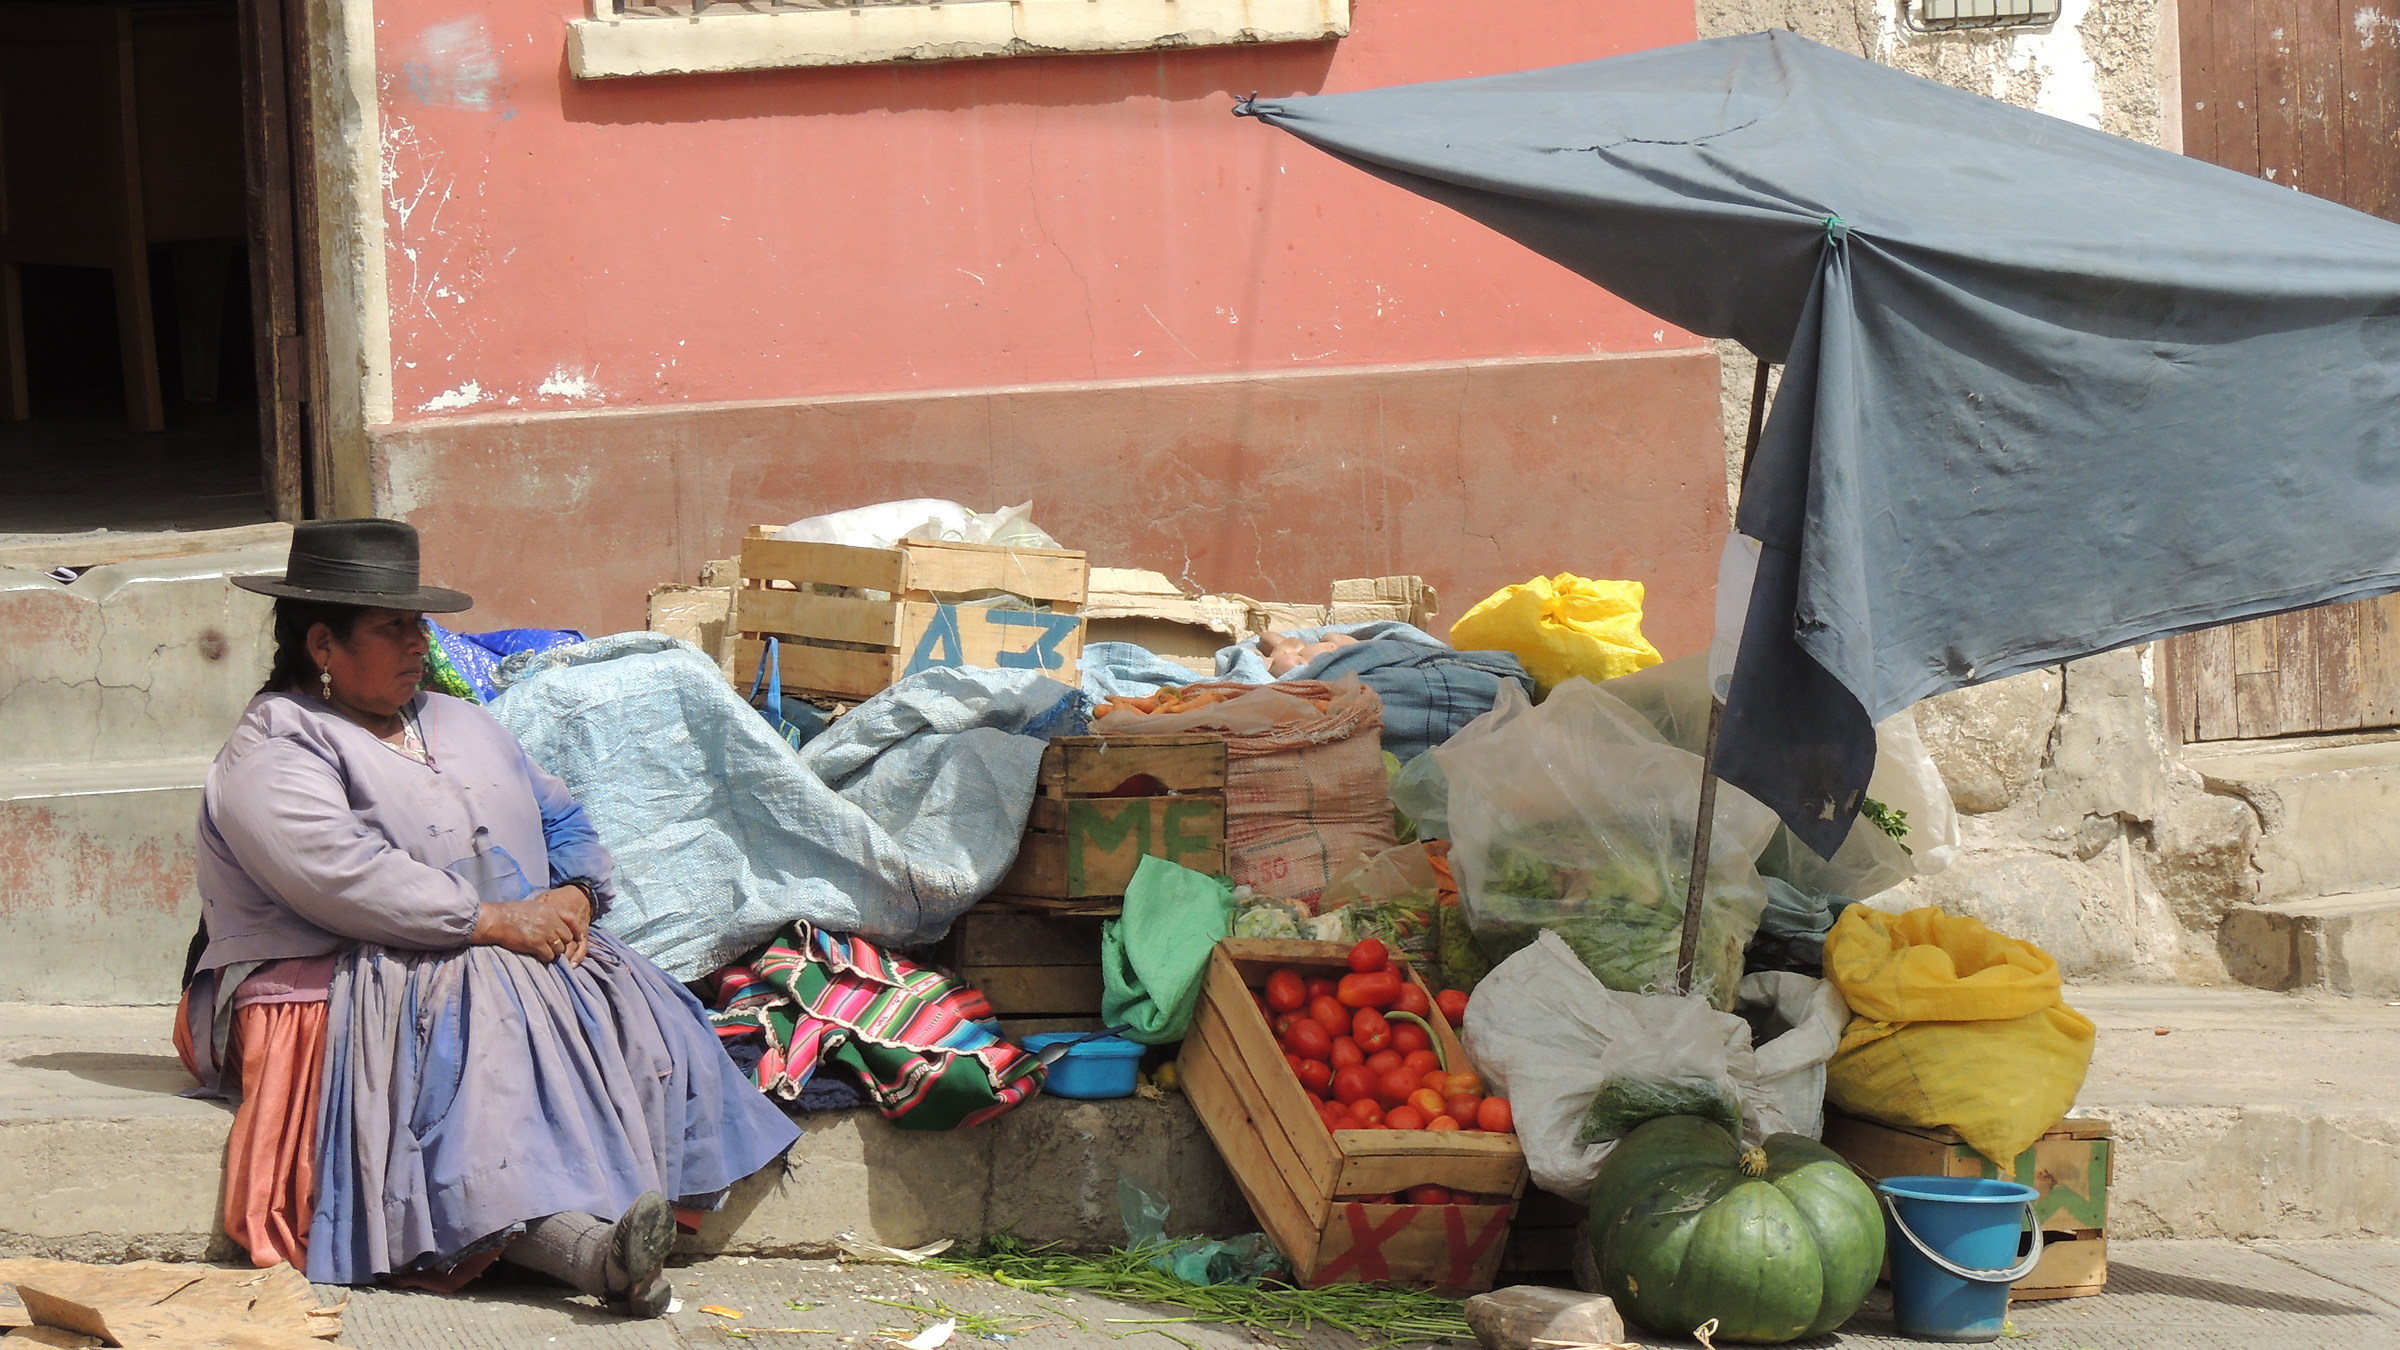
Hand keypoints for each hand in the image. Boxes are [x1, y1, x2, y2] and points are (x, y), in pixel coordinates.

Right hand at [472, 886, 592, 964]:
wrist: (496, 920)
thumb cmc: (510, 913)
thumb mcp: (533, 906)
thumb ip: (547, 913)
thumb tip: (553, 922)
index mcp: (550, 909)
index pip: (571, 920)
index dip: (576, 930)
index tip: (577, 938)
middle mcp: (551, 921)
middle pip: (567, 937)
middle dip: (560, 943)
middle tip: (550, 945)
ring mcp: (545, 933)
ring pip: (559, 949)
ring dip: (553, 952)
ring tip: (542, 950)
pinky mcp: (537, 944)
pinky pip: (549, 956)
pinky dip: (544, 957)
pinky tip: (537, 955)